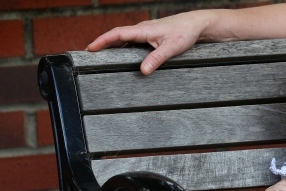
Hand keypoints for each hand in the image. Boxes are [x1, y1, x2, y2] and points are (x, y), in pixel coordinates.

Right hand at [86, 12, 209, 74]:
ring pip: (124, 38)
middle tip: (89, 54)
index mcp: (143, 29)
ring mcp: (146, 31)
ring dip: (112, 45)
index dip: (102, 40)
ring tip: (101, 55)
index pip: (117, 33)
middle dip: (102, 43)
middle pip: (117, 35)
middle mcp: (142, 28)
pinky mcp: (151, 35)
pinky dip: (123, 46)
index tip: (90, 48)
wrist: (196, 24)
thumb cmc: (185, 33)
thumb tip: (143, 71)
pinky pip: (132, 40)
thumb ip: (156, 59)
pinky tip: (122, 54)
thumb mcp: (171, 48)